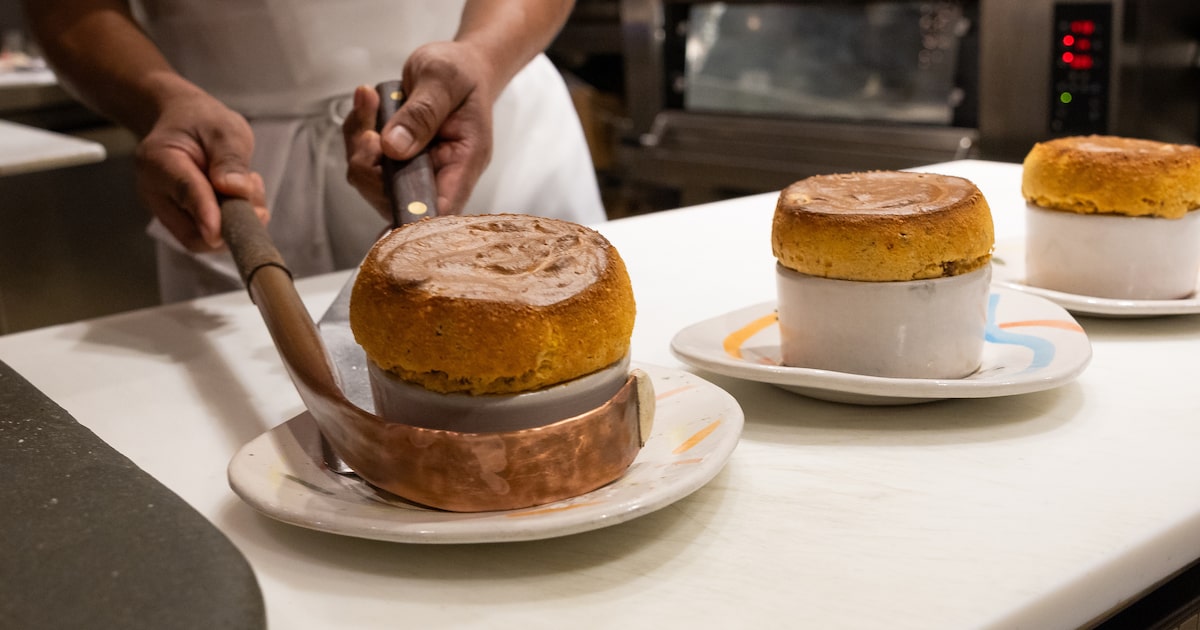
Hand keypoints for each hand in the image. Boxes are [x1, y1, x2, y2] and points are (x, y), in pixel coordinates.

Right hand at [134, 89, 268, 251]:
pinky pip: (207, 234)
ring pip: (203, 238)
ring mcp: (165, 210)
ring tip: (249, 187)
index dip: (205, 213)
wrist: (181, 121)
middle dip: (231, 225)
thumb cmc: (201, 122)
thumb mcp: (224, 128)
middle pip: (191, 231)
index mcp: (159, 160)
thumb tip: (236, 190)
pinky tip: (239, 195)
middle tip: (257, 203)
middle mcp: (155, 191)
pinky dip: (231, 224)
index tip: (221, 231)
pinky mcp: (179, 220)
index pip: (184, 192)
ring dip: (235, 224)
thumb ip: (230, 158)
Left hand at [343, 41, 495, 216]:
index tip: (384, 180)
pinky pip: (364, 159)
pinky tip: (368, 103)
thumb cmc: (461, 72)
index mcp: (464, 162)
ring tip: (369, 101)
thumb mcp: (443, 80)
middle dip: (370, 166)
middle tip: (368, 129)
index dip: (409, 212)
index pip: (439, 209)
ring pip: (372, 180)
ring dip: (359, 144)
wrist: (460, 65)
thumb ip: (422, 112)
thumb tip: (393, 148)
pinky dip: (356, 132)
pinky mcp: (395, 160)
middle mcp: (439, 175)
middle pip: (395, 200)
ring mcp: (414, 169)